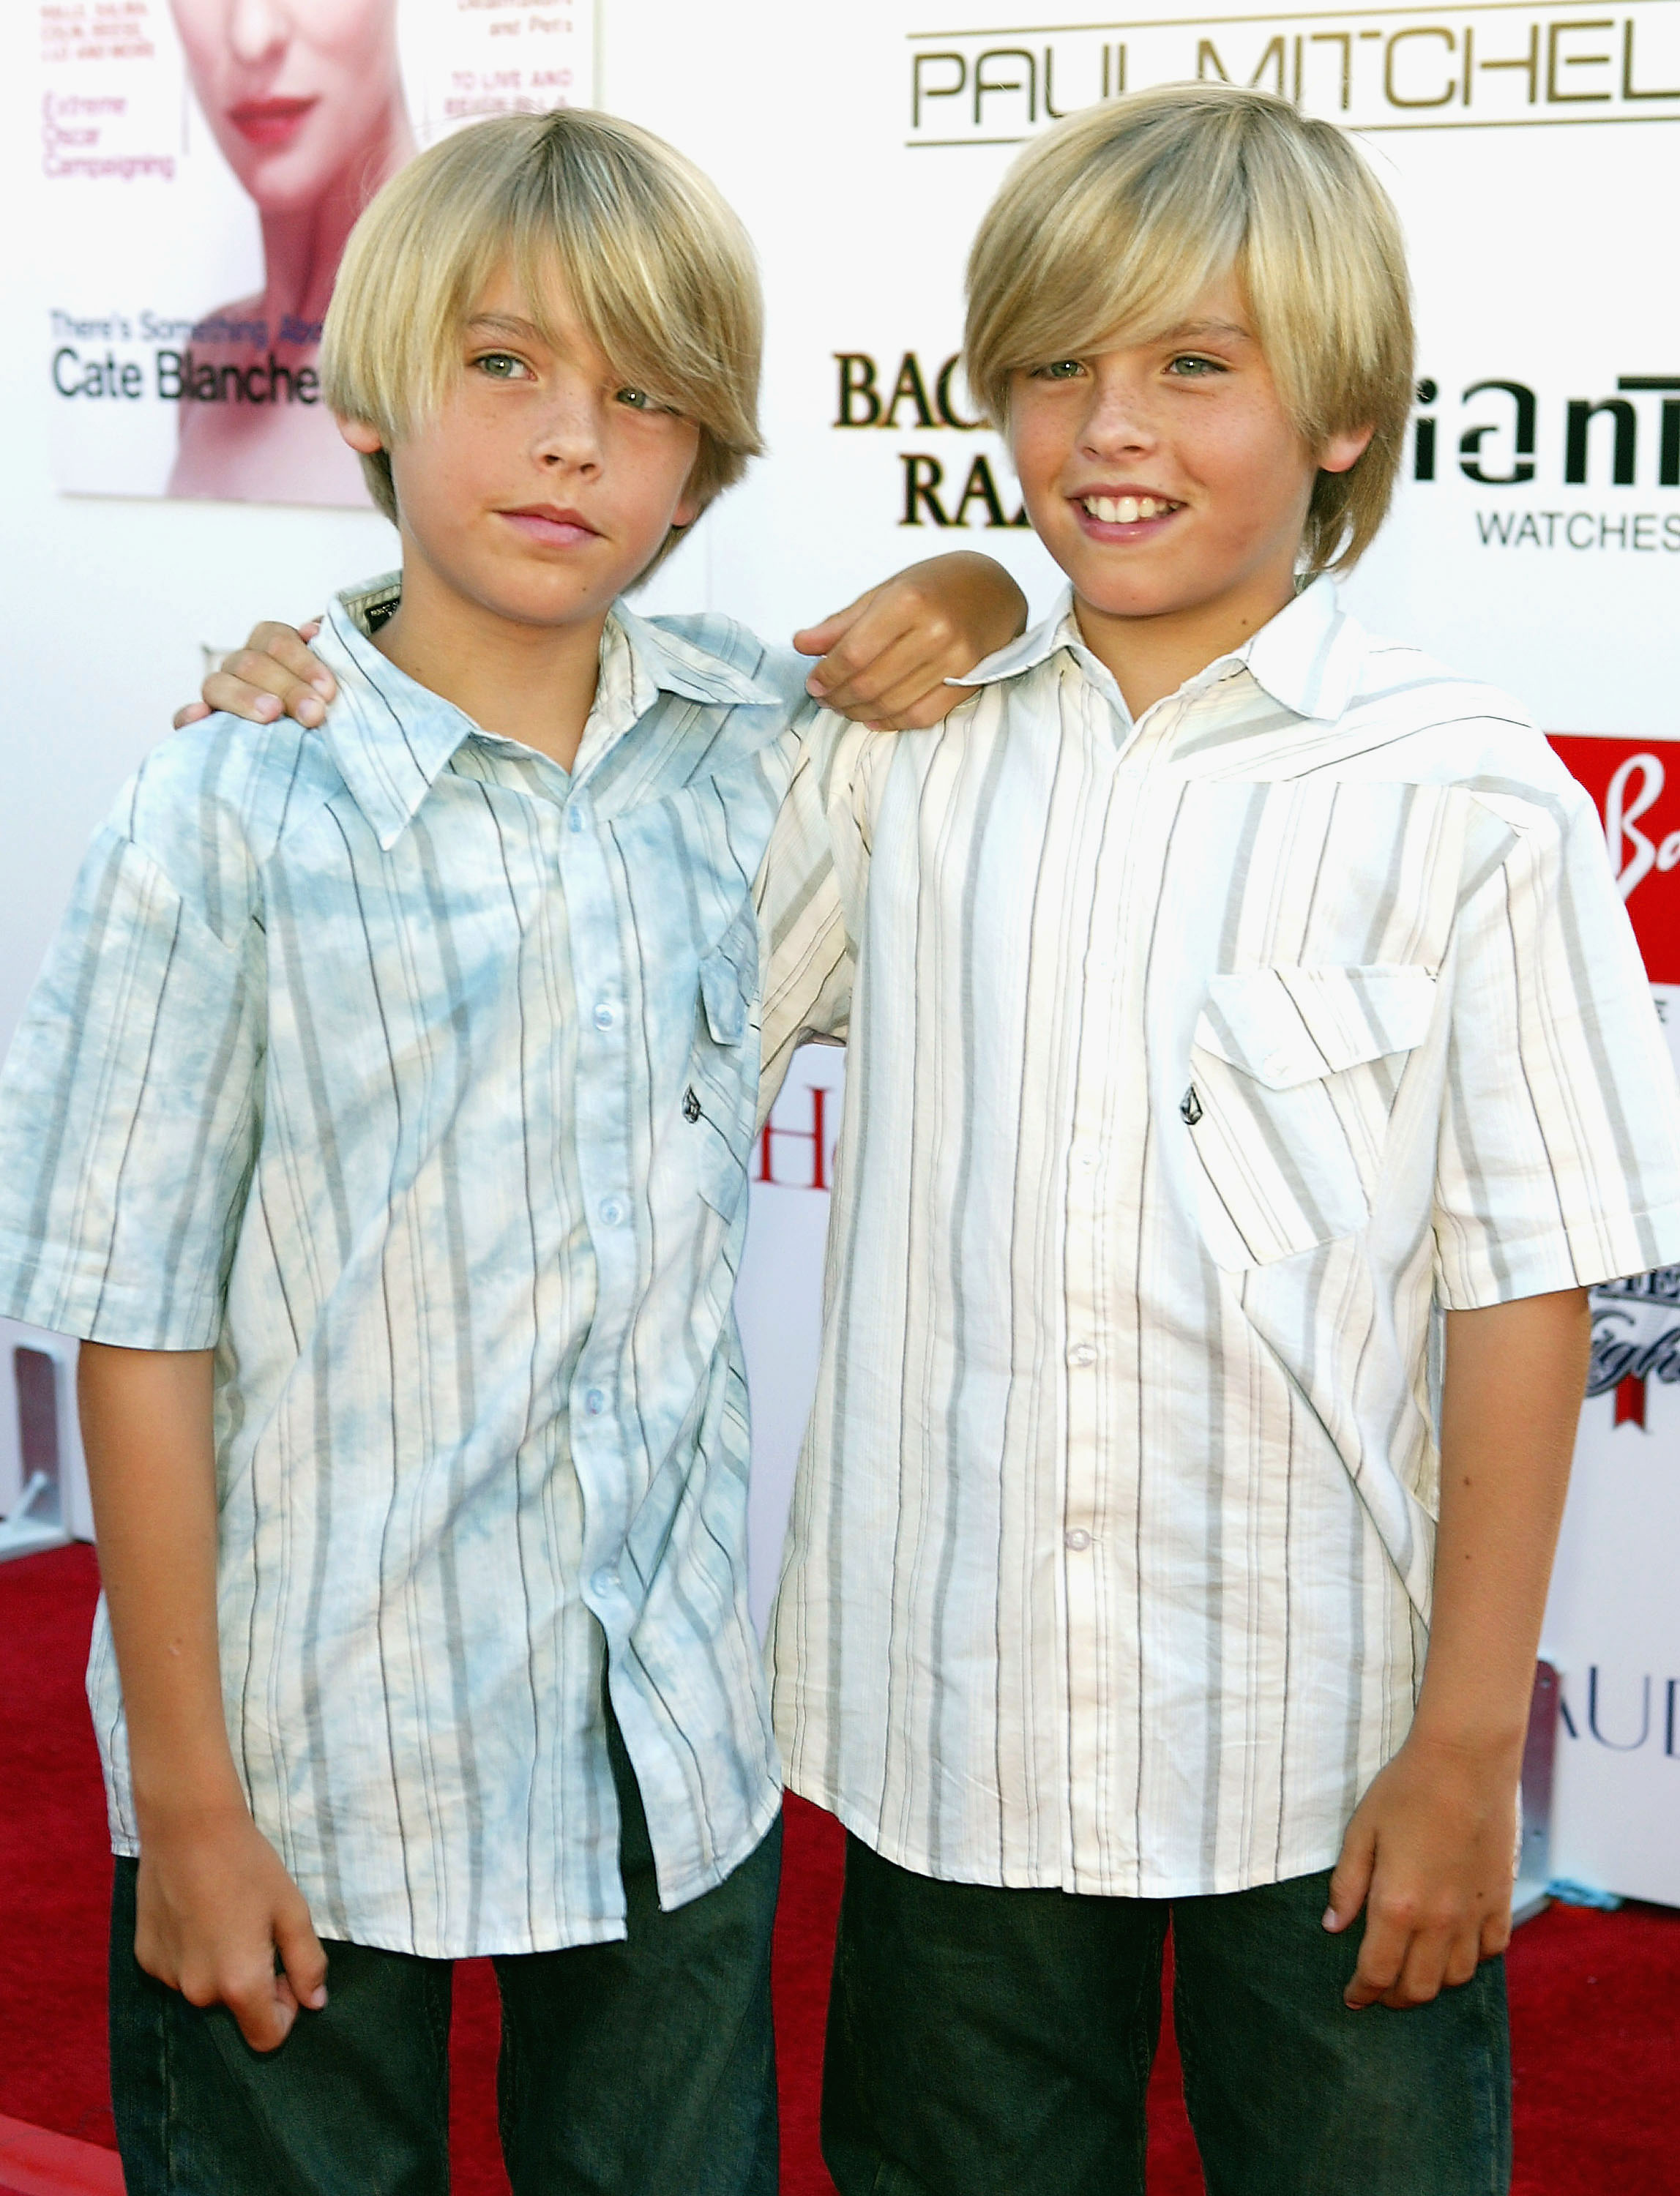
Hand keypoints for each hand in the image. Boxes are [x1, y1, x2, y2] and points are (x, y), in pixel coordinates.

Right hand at [135, 1797, 328, 2050]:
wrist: (187, 1827)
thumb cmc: (248, 1866)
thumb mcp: (292, 1910)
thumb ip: (307, 1962)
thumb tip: (315, 2003)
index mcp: (238, 1984)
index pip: (267, 2038)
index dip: (286, 2010)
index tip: (287, 1971)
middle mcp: (197, 1993)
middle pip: (236, 2010)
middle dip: (253, 1982)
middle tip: (257, 1930)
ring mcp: (166, 1977)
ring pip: (206, 1990)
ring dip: (221, 1967)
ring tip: (226, 1915)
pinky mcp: (145, 1959)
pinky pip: (180, 1971)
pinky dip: (194, 1954)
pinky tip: (196, 1913)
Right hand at [173, 620, 335, 731]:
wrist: (317, 742)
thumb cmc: (330, 705)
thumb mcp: (336, 681)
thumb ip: (334, 654)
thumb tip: (317, 632)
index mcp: (272, 645)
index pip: (278, 640)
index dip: (303, 661)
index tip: (329, 690)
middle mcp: (243, 665)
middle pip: (253, 663)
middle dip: (288, 688)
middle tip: (315, 714)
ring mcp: (221, 693)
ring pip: (217, 684)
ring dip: (246, 698)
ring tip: (271, 715)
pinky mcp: (205, 725)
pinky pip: (184, 718)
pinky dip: (189, 717)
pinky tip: (200, 717)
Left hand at [793, 552, 1024, 730]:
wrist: (996, 590)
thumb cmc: (936, 585)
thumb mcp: (888, 590)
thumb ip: (844, 621)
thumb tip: (802, 645)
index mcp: (909, 601)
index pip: (854, 652)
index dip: (827, 673)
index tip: (812, 681)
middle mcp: (935, 631)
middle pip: (870, 682)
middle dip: (838, 696)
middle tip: (823, 697)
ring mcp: (956, 661)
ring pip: (892, 704)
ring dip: (858, 712)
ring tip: (842, 707)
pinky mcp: (969, 683)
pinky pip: (921, 716)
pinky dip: (890, 723)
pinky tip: (872, 718)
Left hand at [1324, 1728, 1518, 2010]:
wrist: (1465, 1762)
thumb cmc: (1405, 1790)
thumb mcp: (1361, 1831)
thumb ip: (1347, 1884)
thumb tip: (1334, 1926)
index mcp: (1397, 1905)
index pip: (1377, 1972)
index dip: (1362, 1992)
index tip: (1352, 1998)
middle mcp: (1439, 1921)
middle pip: (1418, 1988)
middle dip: (1393, 1998)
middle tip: (1378, 1990)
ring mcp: (1474, 1913)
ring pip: (1456, 1977)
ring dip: (1432, 1983)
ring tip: (1412, 1970)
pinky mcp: (1501, 1899)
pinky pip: (1491, 1951)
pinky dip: (1470, 1959)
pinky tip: (1454, 1946)